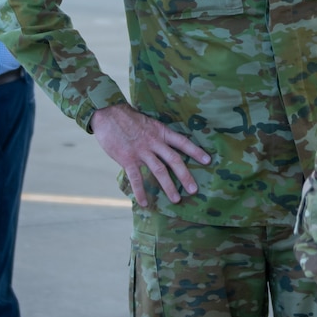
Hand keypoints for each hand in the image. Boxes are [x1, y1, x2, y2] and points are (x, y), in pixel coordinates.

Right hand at [91, 102, 210, 206]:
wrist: (107, 113)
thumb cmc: (127, 118)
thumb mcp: (148, 123)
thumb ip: (157, 136)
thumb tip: (166, 148)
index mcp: (160, 131)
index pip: (182, 142)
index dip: (195, 151)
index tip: (208, 160)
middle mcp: (153, 142)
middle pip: (174, 160)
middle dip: (185, 176)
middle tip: (194, 190)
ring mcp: (141, 151)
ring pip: (159, 171)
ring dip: (168, 187)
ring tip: (176, 200)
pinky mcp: (127, 158)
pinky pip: (136, 178)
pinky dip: (140, 191)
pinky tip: (144, 203)